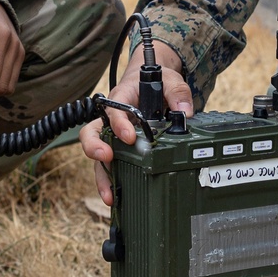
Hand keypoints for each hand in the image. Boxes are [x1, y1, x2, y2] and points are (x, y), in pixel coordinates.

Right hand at [79, 42, 192, 205]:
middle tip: (106, 158)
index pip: (114, 110)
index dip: (119, 124)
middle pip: (91, 132)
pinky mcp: (120, 148)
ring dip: (102, 175)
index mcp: (121, 98)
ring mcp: (113, 135)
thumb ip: (178, 91)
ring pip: (98, 155)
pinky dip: (112, 181)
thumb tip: (185, 112)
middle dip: (95, 147)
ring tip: (110, 195)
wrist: (154, 82)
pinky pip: (111, 165)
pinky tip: (117, 197)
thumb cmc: (157, 81)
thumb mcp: (170, 79)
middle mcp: (111, 118)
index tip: (130, 137)